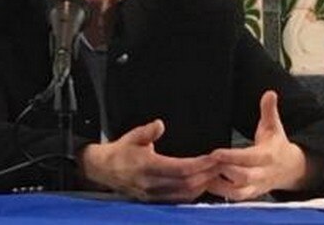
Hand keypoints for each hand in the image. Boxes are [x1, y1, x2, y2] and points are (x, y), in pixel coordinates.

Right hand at [79, 119, 215, 201]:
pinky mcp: (154, 200)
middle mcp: (151, 183)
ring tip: (214, 175)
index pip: (180, 168)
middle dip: (206, 175)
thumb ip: (148, 132)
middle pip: (187, 183)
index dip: (199, 164)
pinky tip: (200, 185)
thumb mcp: (132, 136)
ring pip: (185, 194)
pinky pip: (178, 199)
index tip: (213, 158)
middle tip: (220, 166)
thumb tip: (160, 124)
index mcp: (147, 166)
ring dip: (202, 185)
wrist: (103, 169)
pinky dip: (193, 193)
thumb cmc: (120, 151)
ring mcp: (153, 194)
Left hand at [208, 90, 314, 200]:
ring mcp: (256, 187)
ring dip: (217, 185)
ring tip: (199, 174)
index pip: (249, 158)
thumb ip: (269, 111)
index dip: (232, 157)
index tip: (215, 152)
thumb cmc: (276, 144)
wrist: (290, 170)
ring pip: (236, 192)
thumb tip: (270, 92)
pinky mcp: (249, 195)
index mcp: (267, 156)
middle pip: (243, 177)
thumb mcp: (274, 127)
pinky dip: (218, 193)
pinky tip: (202, 183)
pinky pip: (233, 198)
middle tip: (203, 162)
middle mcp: (262, 174)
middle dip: (223, 171)